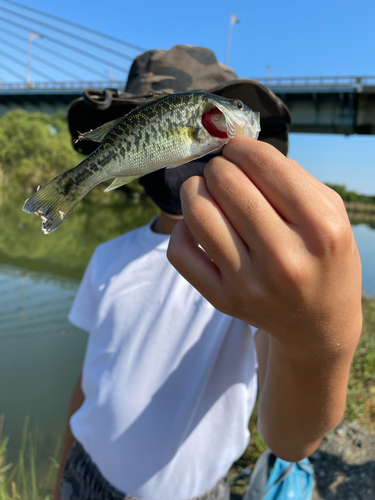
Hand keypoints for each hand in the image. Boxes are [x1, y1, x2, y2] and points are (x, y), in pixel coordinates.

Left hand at [167, 136, 361, 355]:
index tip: (235, 149)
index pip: (264, 165)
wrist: (318, 322)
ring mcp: (251, 283)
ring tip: (205, 191)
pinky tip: (197, 226)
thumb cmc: (323, 257)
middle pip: (226, 184)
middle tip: (222, 172)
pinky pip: (180, 251)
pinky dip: (181, 228)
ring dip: (194, 190)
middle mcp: (285, 258)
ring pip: (198, 213)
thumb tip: (239, 146)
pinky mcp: (224, 300)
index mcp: (320, 228)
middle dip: (218, 167)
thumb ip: (291, 176)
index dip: (241, 147)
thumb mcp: (330, 212)